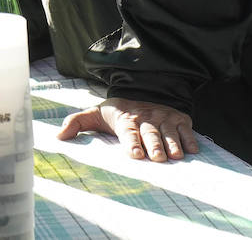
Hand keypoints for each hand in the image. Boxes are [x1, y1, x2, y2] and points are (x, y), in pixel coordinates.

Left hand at [55, 97, 199, 162]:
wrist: (140, 93)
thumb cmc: (115, 113)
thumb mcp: (94, 115)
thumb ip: (76, 123)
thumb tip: (59, 135)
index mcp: (125, 118)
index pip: (128, 131)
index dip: (131, 142)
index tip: (135, 155)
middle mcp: (146, 116)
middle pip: (150, 133)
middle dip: (154, 145)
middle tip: (157, 158)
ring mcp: (163, 116)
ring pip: (169, 131)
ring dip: (173, 144)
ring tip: (176, 156)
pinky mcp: (179, 118)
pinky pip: (186, 129)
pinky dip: (190, 138)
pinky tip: (192, 150)